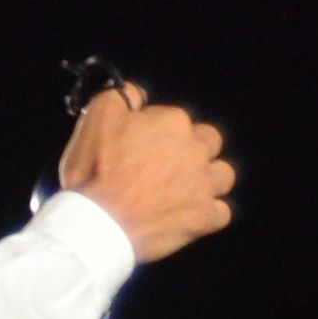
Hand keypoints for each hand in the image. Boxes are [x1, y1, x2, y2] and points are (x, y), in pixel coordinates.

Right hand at [52, 81, 236, 264]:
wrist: (97, 224)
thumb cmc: (94, 172)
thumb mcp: (96, 119)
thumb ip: (121, 96)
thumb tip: (138, 94)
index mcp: (173, 122)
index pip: (176, 119)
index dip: (157, 133)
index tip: (138, 149)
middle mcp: (196, 149)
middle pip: (210, 142)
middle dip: (193, 151)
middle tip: (165, 169)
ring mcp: (204, 184)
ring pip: (223, 175)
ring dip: (208, 180)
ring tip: (184, 192)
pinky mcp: (204, 217)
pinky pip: (221, 213)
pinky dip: (208, 214)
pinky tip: (190, 216)